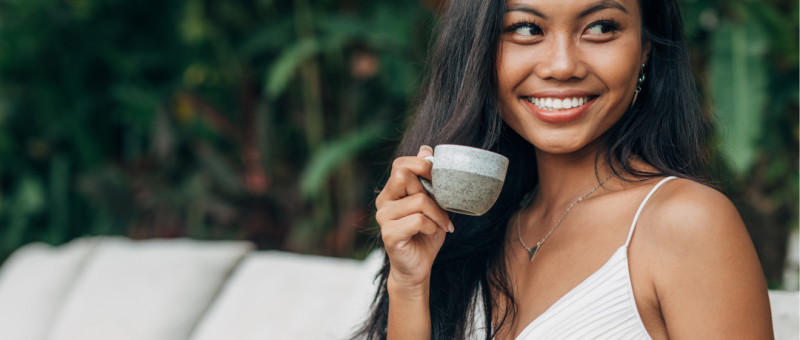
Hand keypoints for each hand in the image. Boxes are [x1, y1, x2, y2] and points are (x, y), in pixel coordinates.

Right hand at [376, 145, 453, 291]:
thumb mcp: (431, 204)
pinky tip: (432, 234)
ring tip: (441, 225)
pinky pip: (418, 220)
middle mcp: (383, 202)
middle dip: (430, 190)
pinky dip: (432, 226)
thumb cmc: (425, 235)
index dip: (422, 166)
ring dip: (437, 213)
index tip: (439, 181)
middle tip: (440, 206)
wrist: (417, 268)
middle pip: (404, 176)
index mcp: (391, 192)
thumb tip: (426, 149)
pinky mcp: (388, 234)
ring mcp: (383, 217)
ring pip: (418, 200)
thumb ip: (427, 180)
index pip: (400, 164)